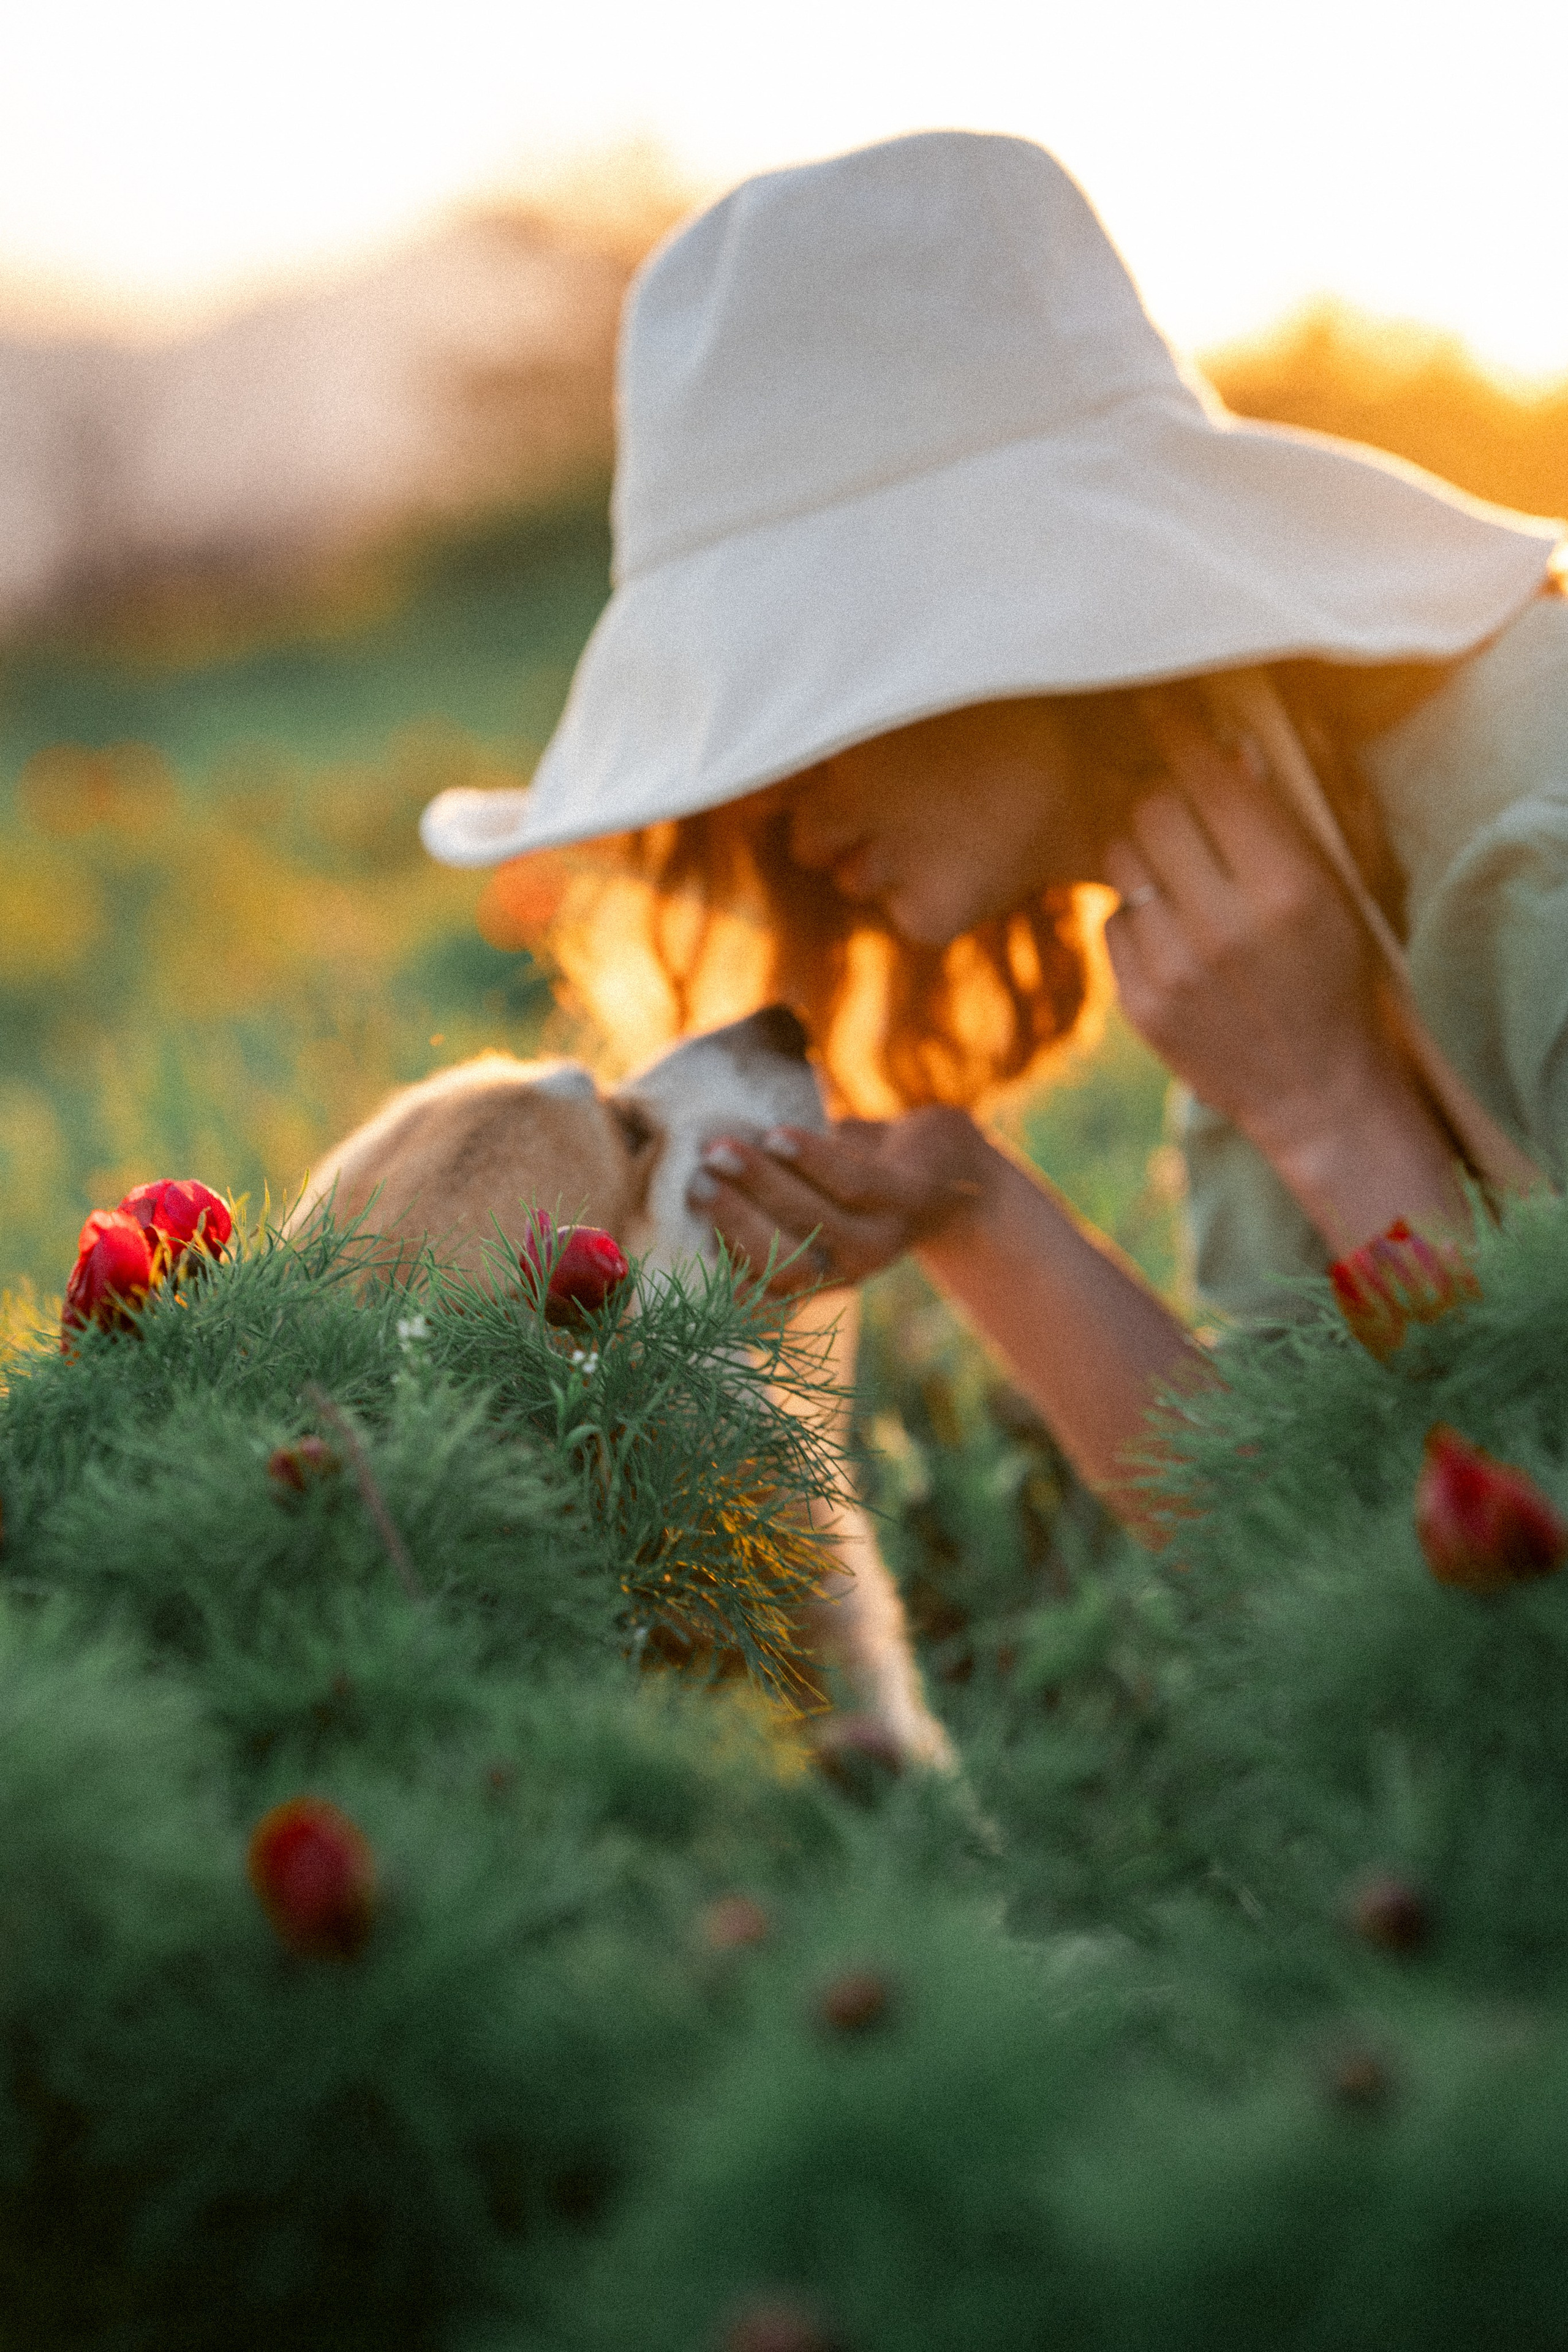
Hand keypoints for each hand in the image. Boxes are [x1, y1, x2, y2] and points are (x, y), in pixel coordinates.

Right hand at [688, 1107, 991, 1296]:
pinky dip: (811, 1159)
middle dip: (732, 1222)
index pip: (757, 1300)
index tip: (671, 1233)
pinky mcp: (907, 1199)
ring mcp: (880, 1240)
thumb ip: (749, 1188)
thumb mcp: (800, 1191)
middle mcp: (843, 1271)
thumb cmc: (851, 1173)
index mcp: (810, 1278)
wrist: (947, 1165)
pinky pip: (852, 1183)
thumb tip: (671, 1161)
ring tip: (721, 1147)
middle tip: (694, 1178)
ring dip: (760, 1183)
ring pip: (812, 1221)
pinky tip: (777, 1135)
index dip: (715, 1280)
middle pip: (782, 1265)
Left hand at [1103, 694, 1391, 1155]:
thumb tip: (1231, 744)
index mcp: (1286, 888)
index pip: (1209, 779)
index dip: (1180, 731)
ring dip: (1142, 849)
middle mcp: (1224, 927)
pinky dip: (1137, 913)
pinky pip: (1113, 920)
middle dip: (1161, 791)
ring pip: (1120, 860)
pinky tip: (1175, 931)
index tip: (1162, 703)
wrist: (1315, 1089)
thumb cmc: (1334, 973)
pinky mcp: (1139, 1005)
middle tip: (1178, 797)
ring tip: (1178, 867)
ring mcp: (1174, 970)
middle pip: (1151, 808)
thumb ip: (1283, 817)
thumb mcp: (1333, 890)